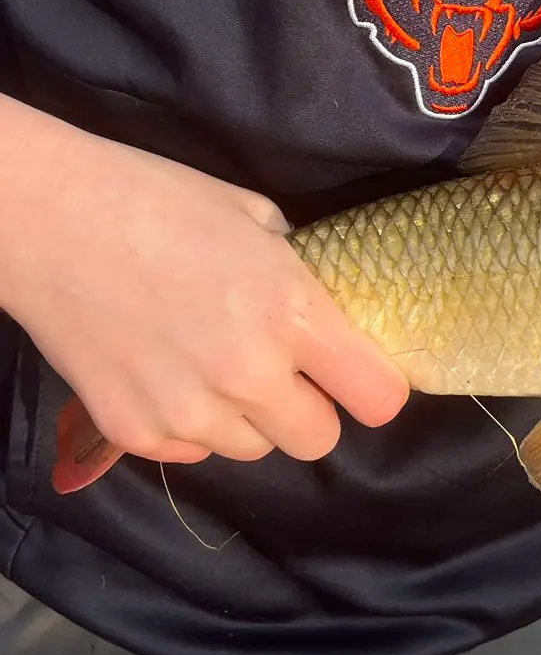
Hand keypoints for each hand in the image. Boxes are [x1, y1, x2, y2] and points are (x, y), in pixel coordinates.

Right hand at [0, 97, 409, 474]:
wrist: (49, 219)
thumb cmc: (160, 202)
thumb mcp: (259, 220)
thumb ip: (302, 278)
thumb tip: (326, 311)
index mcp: (294, 314)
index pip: (378, 399)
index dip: (373, 389)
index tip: (356, 376)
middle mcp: (249, 373)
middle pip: (318, 440)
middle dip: (310, 410)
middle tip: (284, 375)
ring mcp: (189, 410)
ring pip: (253, 449)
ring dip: (248, 419)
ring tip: (214, 365)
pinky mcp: (135, 432)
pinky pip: (192, 453)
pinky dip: (190, 426)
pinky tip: (168, 374)